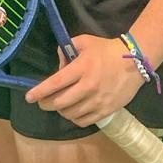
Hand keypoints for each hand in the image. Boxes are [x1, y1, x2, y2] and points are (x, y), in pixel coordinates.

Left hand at [23, 35, 145, 128]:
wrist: (134, 62)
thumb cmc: (106, 50)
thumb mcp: (85, 42)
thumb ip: (67, 49)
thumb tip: (58, 62)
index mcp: (82, 68)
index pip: (55, 83)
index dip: (39, 91)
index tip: (29, 97)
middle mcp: (88, 86)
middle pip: (59, 102)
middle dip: (46, 103)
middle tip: (42, 102)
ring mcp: (97, 100)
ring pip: (70, 113)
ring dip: (61, 111)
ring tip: (60, 104)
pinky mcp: (105, 110)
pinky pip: (83, 121)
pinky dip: (74, 118)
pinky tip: (73, 111)